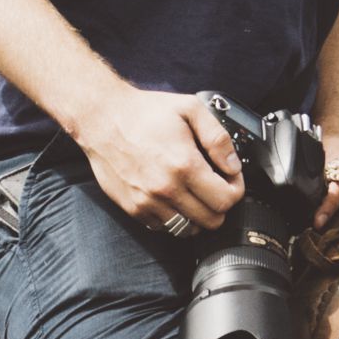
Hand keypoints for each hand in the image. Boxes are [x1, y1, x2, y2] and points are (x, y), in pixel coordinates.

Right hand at [77, 84, 243, 235]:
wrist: (102, 119)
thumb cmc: (144, 113)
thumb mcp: (190, 109)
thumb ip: (218, 137)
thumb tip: (233, 165)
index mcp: (184, 165)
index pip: (226, 200)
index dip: (235, 189)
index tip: (230, 178)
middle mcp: (166, 189)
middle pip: (212, 220)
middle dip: (220, 204)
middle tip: (214, 186)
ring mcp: (148, 202)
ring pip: (189, 229)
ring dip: (197, 214)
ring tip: (194, 193)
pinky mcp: (134, 209)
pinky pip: (165, 227)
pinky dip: (174, 217)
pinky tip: (173, 196)